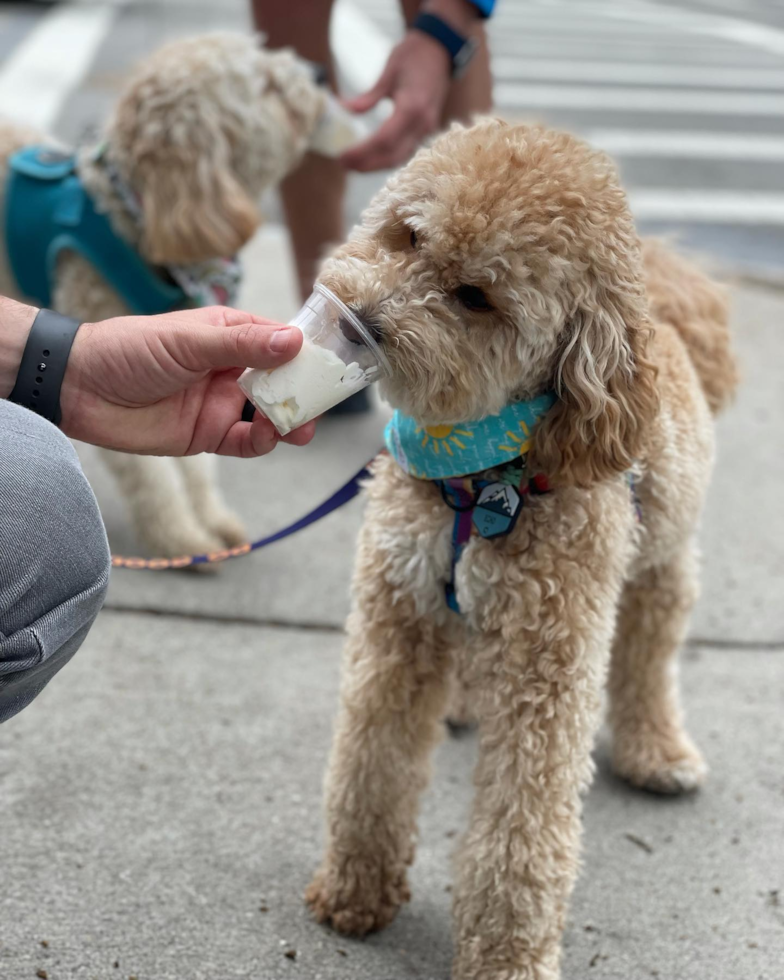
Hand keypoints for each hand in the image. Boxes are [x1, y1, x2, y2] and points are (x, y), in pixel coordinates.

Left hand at [59, 306, 315, 456]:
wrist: (80, 389)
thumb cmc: (129, 350)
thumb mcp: (189, 341)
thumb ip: (243, 345)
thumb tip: (294, 341)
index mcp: (228, 335)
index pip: (278, 341)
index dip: (305, 352)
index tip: (332, 363)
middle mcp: (230, 369)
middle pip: (280, 381)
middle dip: (303, 392)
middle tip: (324, 402)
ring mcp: (221, 403)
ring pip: (268, 414)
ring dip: (288, 420)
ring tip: (302, 427)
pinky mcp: (208, 435)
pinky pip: (246, 442)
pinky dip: (262, 442)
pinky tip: (268, 437)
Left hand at [340, 29, 451, 172]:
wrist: (440, 49)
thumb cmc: (414, 55)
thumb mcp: (389, 72)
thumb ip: (368, 97)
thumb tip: (344, 110)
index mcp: (412, 107)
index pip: (384, 140)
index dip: (363, 152)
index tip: (343, 155)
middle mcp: (422, 124)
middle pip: (392, 156)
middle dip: (367, 164)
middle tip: (344, 164)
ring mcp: (426, 129)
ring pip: (400, 158)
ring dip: (376, 165)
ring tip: (354, 165)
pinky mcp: (425, 130)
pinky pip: (405, 151)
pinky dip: (387, 158)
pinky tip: (371, 158)